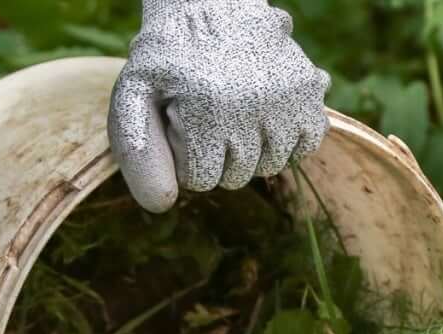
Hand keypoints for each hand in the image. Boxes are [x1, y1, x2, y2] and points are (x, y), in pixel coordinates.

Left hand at [108, 0, 330, 212]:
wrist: (208, 4)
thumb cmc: (167, 58)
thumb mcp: (133, 95)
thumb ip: (138, 152)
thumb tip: (162, 204)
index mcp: (207, 110)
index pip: (202, 179)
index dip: (185, 158)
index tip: (181, 125)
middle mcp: (252, 106)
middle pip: (237, 177)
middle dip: (217, 156)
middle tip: (207, 117)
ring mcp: (286, 99)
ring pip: (271, 166)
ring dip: (251, 151)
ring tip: (234, 115)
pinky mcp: (309, 91)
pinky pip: (307, 145)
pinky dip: (289, 140)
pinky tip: (266, 118)